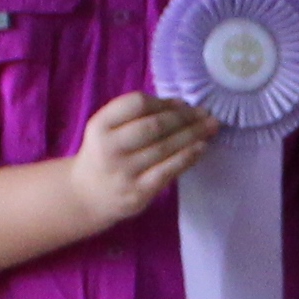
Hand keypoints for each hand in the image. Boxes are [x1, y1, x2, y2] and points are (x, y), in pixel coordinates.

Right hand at [65, 91, 218, 233]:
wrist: (87, 196)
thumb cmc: (105, 155)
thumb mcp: (108, 128)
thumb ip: (135, 115)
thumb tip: (180, 105)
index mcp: (100, 125)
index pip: (136, 104)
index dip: (164, 102)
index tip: (183, 103)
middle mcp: (110, 147)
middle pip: (154, 125)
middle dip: (184, 117)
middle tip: (205, 114)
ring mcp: (124, 171)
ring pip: (164, 148)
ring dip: (192, 135)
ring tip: (210, 127)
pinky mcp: (138, 192)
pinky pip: (168, 171)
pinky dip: (187, 157)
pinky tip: (201, 148)